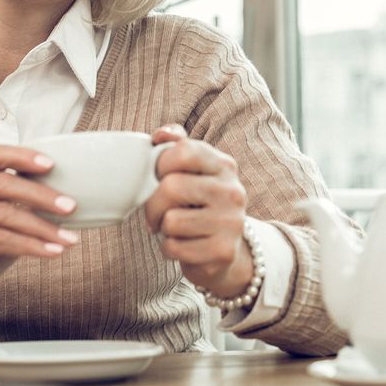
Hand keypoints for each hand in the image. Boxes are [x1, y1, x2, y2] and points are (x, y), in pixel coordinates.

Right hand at [0, 145, 78, 331]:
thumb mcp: (0, 220)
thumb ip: (20, 204)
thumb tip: (64, 199)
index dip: (24, 156)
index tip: (52, 165)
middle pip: (4, 185)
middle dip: (43, 196)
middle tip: (71, 207)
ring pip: (6, 215)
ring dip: (43, 228)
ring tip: (68, 238)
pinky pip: (1, 239)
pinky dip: (31, 246)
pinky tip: (51, 252)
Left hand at [143, 125, 253, 298]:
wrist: (222, 251)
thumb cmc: (198, 205)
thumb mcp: (193, 171)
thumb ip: (176, 145)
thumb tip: (161, 134)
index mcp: (224, 165)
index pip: (184, 151)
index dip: (161, 164)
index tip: (159, 177)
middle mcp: (232, 191)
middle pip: (171, 187)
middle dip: (153, 204)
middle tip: (156, 212)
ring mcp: (231, 222)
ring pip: (171, 221)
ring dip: (163, 228)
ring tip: (175, 228)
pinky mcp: (223, 251)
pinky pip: (175, 247)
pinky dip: (169, 249)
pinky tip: (183, 245)